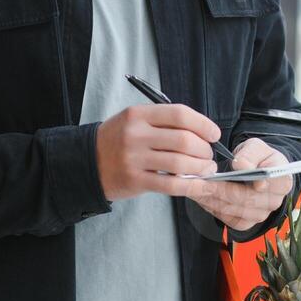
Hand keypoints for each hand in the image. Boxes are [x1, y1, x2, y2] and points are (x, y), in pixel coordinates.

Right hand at [96, 104, 219, 200]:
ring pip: (180, 163)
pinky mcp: (135, 180)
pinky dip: (190, 185)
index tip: (214, 134)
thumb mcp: (134, 121)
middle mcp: (136, 134)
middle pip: (184, 140)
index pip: (179, 114)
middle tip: (209, 155)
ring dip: (200, 168)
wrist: (86, 163)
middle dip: (204, 149)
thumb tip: (201, 132)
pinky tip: (198, 185)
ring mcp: (134, 158)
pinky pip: (170, 184)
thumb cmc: (118, 140)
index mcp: (138, 114)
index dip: (203, 124)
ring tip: (206, 169)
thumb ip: (163, 122)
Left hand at [188, 138, 291, 232]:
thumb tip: (242, 166)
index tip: (236, 171)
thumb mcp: (256, 147)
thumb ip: (251, 154)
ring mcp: (259, 215)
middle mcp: (274, 201)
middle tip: (197, 179)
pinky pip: (225, 217)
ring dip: (209, 198)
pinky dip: (210, 206)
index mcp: (283, 180)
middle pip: (244, 198)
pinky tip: (200, 195)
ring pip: (231, 209)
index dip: (255, 179)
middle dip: (218, 188)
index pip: (272, 182)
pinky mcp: (244, 223)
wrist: (255, 172)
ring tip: (192, 186)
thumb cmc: (257, 158)